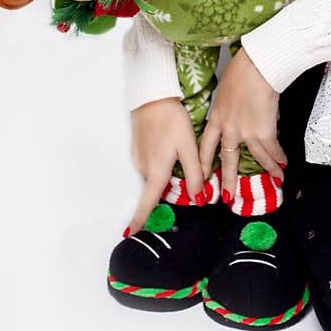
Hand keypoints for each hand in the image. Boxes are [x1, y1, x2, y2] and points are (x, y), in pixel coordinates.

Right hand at [125, 96, 202, 235]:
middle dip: (168, 188)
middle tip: (184, 171)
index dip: (140, 220)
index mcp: (156, 171)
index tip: (130, 235)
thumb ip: (194, 173)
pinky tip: (170, 145)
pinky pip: (151, 163)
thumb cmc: (171, 119)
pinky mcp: (137, 147)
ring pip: (155, 174)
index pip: (147, 202)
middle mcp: (144, 167)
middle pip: (156, 188)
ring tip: (179, 151)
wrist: (152, 95)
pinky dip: (161, 161)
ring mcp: (138, 157)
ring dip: (166, 172)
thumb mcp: (188, 146)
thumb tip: (200, 198)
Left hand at [199, 48, 286, 199]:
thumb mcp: (224, 88)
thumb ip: (227, 103)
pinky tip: (283, 164)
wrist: (256, 67)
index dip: (204, 161)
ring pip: (256, 157)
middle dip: (228, 180)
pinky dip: (279, 158)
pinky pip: (272, 150)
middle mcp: (228, 128)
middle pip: (227, 159)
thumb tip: (236, 107)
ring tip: (274, 181)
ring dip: (266, 170)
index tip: (202, 174)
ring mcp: (245, 132)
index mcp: (216, 117)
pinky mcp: (263, 132)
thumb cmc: (242, 69)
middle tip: (227, 197)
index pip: (206, 144)